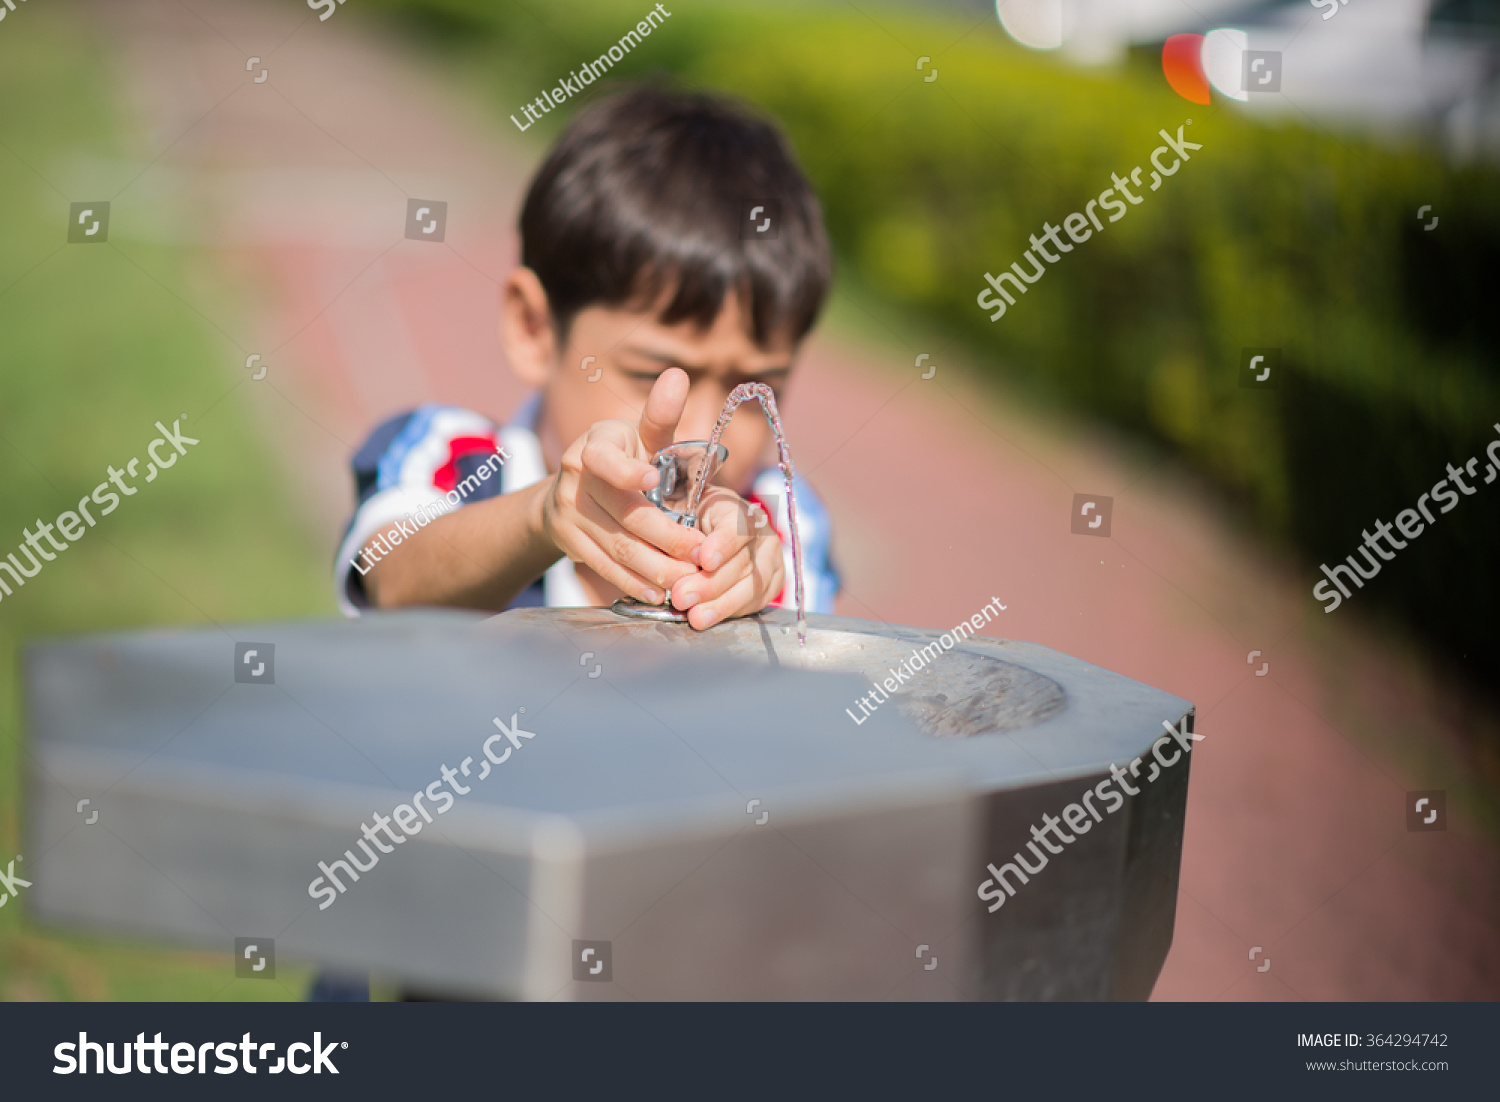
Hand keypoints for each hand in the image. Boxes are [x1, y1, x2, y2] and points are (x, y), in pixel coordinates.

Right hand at [540, 369, 704, 602]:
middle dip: (668, 538)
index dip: (626, 469)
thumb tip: (677, 375)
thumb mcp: (638, 436)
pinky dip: (633, 583)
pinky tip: (659, 593)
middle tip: (702, 554)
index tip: (654, 478)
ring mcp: (569, 513)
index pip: (605, 458)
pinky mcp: (568, 542)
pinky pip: (604, 566)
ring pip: (617, 546)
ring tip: (690, 580)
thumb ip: (661, 415)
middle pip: (625, 514)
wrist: (566, 493)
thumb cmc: (621, 459)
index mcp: (594, 444)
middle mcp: (575, 478)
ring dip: (656, 568)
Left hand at [669, 488, 785, 629]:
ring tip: (696, 617)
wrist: (712, 531)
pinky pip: (755, 601)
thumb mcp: (681, 514)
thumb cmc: (693, 522)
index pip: (738, 525)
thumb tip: (671, 555)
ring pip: (752, 586)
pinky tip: (709, 617)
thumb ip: (678, 530)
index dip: (723, 544)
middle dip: (710, 584)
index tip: (705, 561)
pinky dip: (730, 611)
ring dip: (721, 604)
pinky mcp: (772, 583)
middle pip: (743, 562)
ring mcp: (771, 559)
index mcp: (737, 510)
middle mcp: (761, 533)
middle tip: (682, 597)